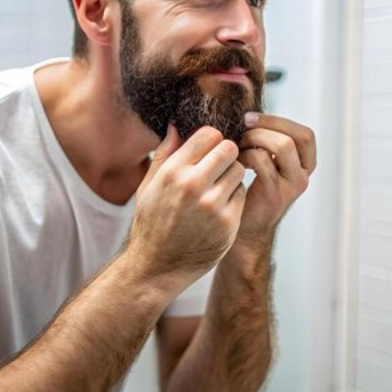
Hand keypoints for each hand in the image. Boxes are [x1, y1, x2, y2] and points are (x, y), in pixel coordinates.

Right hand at [126, 126, 246, 282]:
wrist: (156, 267)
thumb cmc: (151, 223)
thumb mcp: (149, 186)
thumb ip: (166, 153)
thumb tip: (177, 124)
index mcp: (172, 172)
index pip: (209, 134)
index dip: (211, 140)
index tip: (208, 151)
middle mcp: (193, 185)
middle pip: (229, 148)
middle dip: (225, 154)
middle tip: (218, 166)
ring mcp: (213, 205)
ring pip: (239, 170)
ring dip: (231, 176)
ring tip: (216, 188)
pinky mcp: (228, 223)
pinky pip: (242, 194)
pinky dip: (234, 197)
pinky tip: (219, 207)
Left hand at [236, 113, 316, 243]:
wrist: (242, 233)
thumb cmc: (247, 195)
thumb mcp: (263, 166)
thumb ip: (265, 144)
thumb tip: (248, 115)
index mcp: (304, 166)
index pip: (305, 135)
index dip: (280, 122)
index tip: (252, 119)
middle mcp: (303, 176)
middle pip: (298, 136)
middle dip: (269, 125)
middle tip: (244, 126)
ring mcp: (292, 186)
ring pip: (283, 145)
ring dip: (256, 137)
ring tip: (238, 145)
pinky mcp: (276, 194)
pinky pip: (263, 161)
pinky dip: (246, 154)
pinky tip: (236, 162)